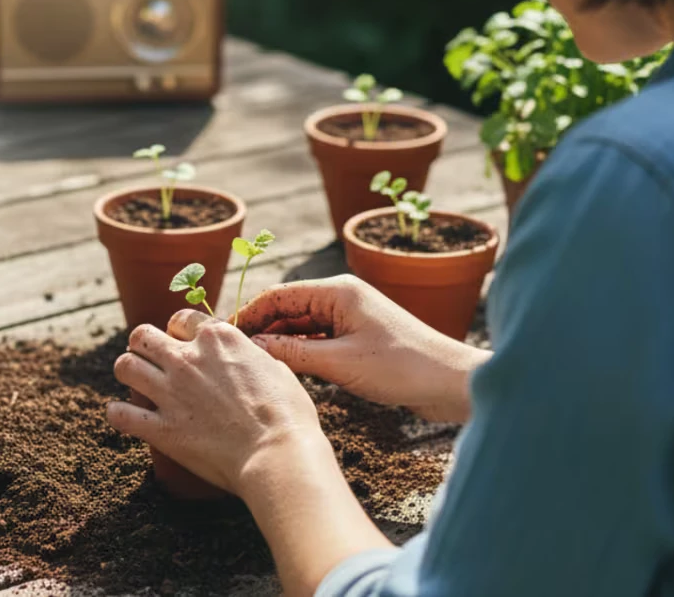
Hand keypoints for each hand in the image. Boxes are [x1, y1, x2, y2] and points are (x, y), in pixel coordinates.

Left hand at [107, 311, 333, 495]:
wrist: (278, 454)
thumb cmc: (288, 415)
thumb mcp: (277, 369)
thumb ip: (252, 357)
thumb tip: (248, 357)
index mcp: (218, 338)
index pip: (180, 318)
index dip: (179, 331)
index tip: (184, 345)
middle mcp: (188, 358)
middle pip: (141, 335)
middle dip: (143, 346)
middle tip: (152, 362)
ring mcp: (170, 392)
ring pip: (124, 366)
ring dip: (128, 373)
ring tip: (137, 384)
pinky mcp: (161, 428)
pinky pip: (120, 414)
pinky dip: (119, 414)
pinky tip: (127, 417)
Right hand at [236, 275, 488, 422]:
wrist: (449, 381)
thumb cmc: (402, 367)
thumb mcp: (339, 362)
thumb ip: (293, 352)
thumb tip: (254, 346)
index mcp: (338, 291)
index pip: (279, 295)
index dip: (249, 314)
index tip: (224, 336)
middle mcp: (342, 297)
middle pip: (287, 308)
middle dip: (260, 329)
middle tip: (232, 354)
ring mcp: (351, 317)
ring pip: (301, 325)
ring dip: (279, 342)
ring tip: (251, 364)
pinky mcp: (358, 337)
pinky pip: (318, 339)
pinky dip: (300, 351)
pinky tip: (283, 369)